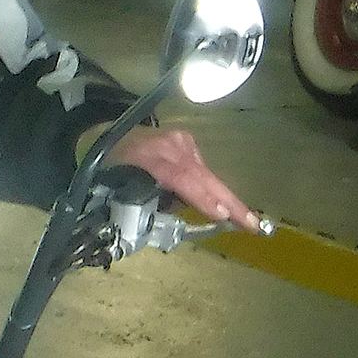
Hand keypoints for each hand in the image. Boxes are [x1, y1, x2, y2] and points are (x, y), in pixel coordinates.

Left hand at [103, 126, 260, 232]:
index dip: (201, 197)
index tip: (221, 214)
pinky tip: (210, 200)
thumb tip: (173, 217)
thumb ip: (143, 203)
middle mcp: (167, 145)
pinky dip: (205, 186)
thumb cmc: (110, 169)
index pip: (179, 178)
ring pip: (204, 174)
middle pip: (201, 176)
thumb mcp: (116, 189)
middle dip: (229, 202)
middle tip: (252, 223)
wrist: (105, 134)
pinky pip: (199, 168)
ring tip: (242, 219)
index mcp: (146, 157)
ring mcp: (178, 140)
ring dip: (220, 198)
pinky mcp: (184, 140)